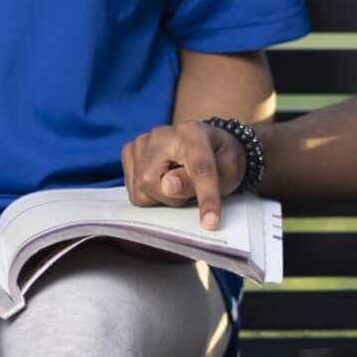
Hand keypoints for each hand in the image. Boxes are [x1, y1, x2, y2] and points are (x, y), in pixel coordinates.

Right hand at [119, 120, 242, 231]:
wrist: (206, 144)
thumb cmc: (219, 158)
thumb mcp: (228, 171)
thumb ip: (206, 179)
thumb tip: (168, 186)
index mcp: (193, 133)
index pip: (199, 169)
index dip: (206, 198)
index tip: (211, 223)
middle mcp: (161, 134)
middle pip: (154, 183)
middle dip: (174, 199)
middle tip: (191, 192)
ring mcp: (141, 141)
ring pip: (141, 190)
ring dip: (162, 198)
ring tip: (177, 184)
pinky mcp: (128, 151)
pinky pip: (132, 190)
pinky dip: (149, 195)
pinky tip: (162, 181)